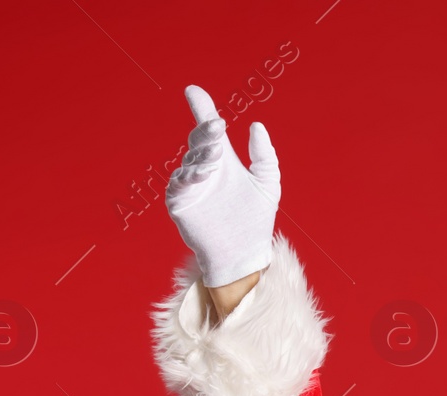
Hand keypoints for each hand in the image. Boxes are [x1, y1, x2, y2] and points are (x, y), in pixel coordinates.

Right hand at [165, 85, 280, 287]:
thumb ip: (264, 156)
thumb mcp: (267, 184)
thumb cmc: (255, 219)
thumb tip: (256, 125)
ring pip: (190, 162)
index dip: (201, 109)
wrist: (245, 253)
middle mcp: (203, 169)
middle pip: (198, 141)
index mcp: (222, 160)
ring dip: (202, 155)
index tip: (194, 91)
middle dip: (206, 133)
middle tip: (219, 127)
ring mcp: (190, 186)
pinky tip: (202, 173)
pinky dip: (188, 177)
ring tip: (217, 154)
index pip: (209, 130)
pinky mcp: (180, 203)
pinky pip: (179, 186)